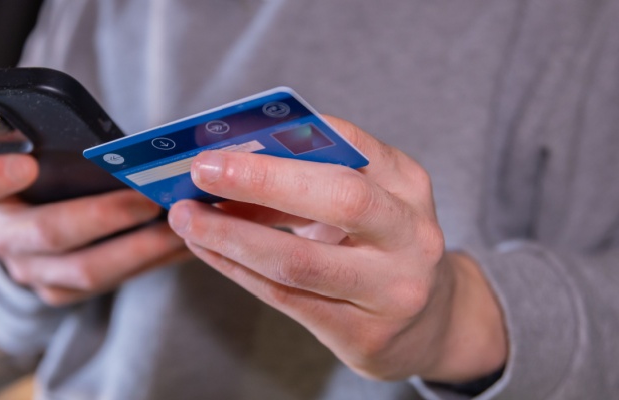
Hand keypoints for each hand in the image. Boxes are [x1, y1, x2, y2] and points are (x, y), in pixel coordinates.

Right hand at [0, 154, 187, 305]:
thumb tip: (122, 144)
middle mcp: (1, 238)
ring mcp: (30, 272)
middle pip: (50, 232)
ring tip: (180, 225)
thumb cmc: (46, 176)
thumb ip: (60, 148)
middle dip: (107, 216)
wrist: (33, 227)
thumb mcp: (40, 155)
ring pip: (87, 269)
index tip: (26, 164)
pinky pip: (110, 283)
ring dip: (142, 247)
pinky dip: (151, 261)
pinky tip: (183, 243)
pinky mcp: (59, 294)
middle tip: (150, 199)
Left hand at [167, 117, 506, 381]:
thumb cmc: (378, 247)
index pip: (352, 144)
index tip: (230, 135)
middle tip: (201, 171)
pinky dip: (237, 269)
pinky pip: (286, 298)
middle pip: (339, 198)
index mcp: (409, 184)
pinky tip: (206, 250)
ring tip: (187, 218)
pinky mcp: (365, 334)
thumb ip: (309, 180)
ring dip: (231, 236)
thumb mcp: (363, 203)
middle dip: (262, 180)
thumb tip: (226, 163)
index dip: (289, 137)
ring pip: (299, 261)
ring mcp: (393, 290)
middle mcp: (412, 235)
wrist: (430, 325)